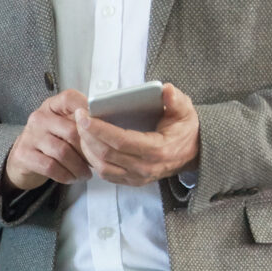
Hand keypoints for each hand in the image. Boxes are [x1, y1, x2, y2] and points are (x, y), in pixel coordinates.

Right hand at [4, 90, 92, 191]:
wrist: (25, 158)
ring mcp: (30, 135)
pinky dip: (65, 175)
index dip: (88, 110)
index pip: (71, 99)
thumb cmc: (53, 141)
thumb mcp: (66, 126)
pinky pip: (50, 166)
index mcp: (53, 106)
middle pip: (72, 131)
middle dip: (89, 151)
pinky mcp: (24, 154)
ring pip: (62, 152)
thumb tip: (112, 129)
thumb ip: (84, 123)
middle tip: (98, 162)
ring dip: (78, 167)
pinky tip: (72, 177)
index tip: (102, 126)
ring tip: (86, 174)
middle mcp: (39, 117)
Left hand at [76, 83, 198, 184]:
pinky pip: (106, 174)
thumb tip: (166, 89)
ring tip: (80, 130)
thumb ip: (175, 100)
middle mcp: (146, 167)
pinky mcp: (132, 181)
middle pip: (106, 154)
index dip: (98, 129)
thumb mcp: (185, 110)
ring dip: (86, 149)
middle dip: (87, 136)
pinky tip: (87, 145)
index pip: (120, 141)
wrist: (194, 153)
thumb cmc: (185, 129)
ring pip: (102, 167)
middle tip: (77, 118)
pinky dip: (93, 160)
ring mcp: (138, 177)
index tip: (83, 116)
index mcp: (157, 150)